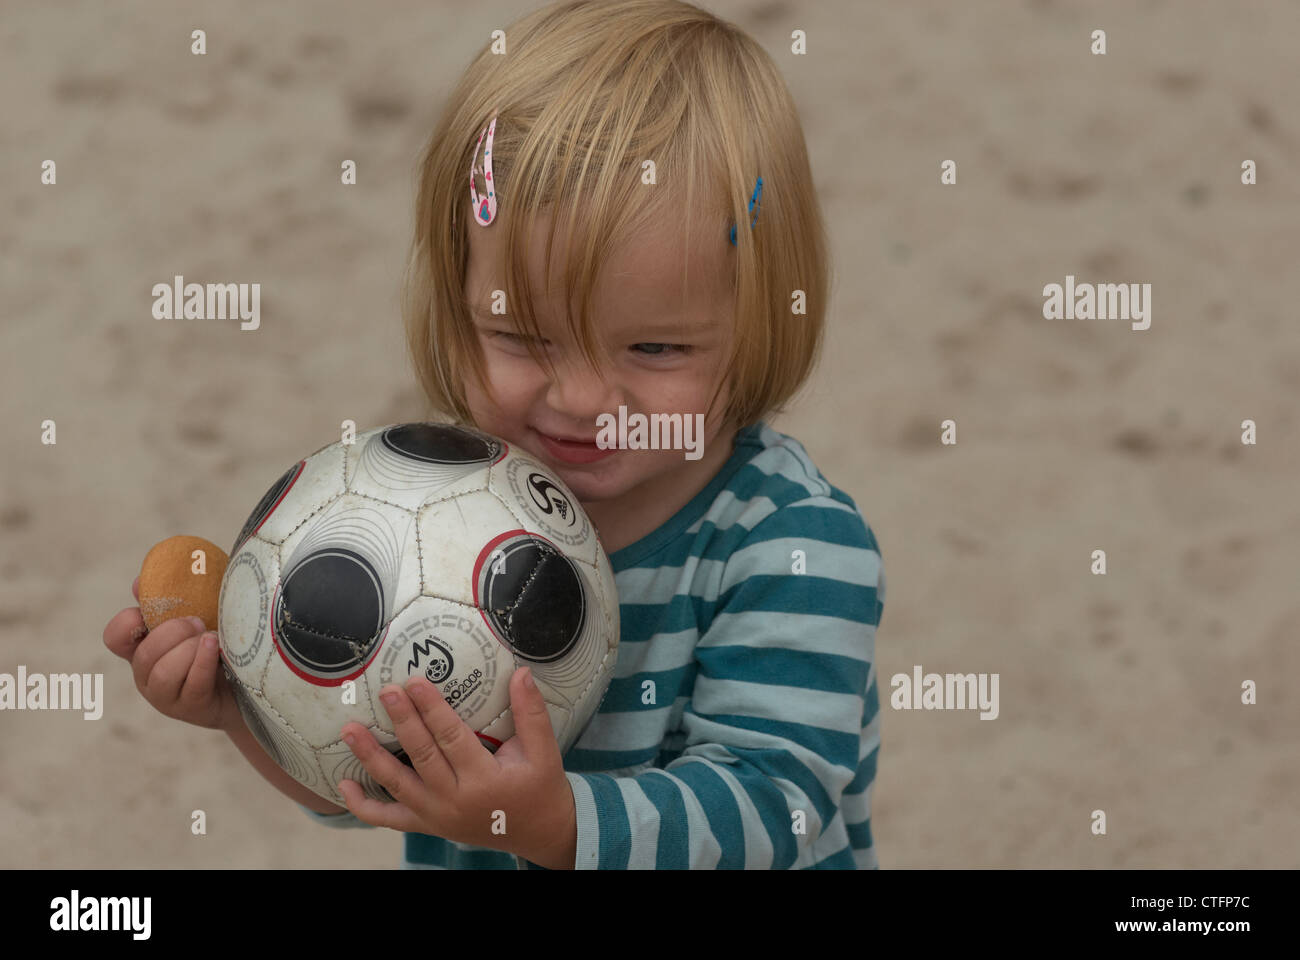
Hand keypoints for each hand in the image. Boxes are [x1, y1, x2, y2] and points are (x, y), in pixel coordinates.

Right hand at [102, 576, 236, 730]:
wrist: (251, 681)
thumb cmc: (220, 642)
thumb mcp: (200, 613)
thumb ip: (174, 596)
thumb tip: (140, 580)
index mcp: (144, 647)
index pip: (115, 637)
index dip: (127, 622)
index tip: (151, 612)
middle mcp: (149, 674)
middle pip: (145, 654)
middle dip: (172, 632)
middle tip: (198, 622)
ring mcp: (168, 696)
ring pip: (163, 673)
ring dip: (188, 650)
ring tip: (210, 638)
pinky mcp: (193, 708)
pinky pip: (193, 685)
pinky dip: (203, 662)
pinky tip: (214, 647)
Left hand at [338, 667, 576, 868]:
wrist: (540, 833)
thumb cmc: (540, 788)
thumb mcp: (545, 752)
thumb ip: (532, 713)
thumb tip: (521, 673)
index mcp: (484, 780)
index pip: (452, 738)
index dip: (432, 709)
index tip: (415, 682)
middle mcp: (455, 800)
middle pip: (422, 756)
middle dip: (402, 722)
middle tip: (386, 692)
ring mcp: (436, 816)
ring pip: (397, 785)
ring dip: (371, 757)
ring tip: (350, 731)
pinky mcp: (427, 825)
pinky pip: (388, 818)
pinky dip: (363, 805)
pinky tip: (343, 783)